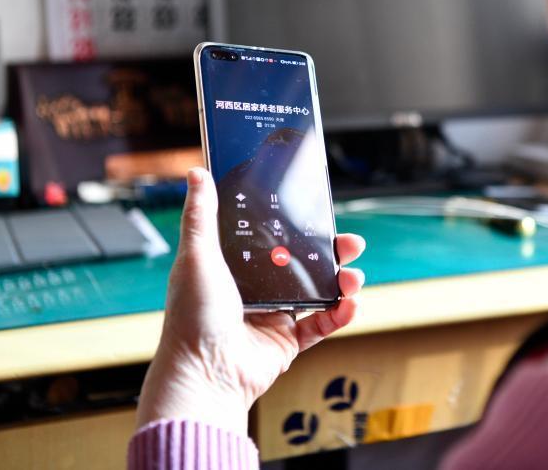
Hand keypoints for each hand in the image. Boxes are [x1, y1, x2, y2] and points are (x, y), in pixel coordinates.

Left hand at [136, 167, 365, 435]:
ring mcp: (273, 315)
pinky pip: (319, 325)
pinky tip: (351, 305)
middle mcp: (255, 289)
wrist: (205, 374)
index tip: (320, 215)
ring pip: (316, 293)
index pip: (273, 239)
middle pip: (301, 263)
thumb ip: (201, 215)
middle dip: (330, 254)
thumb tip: (196, 173)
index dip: (298, 227)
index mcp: (234, 267)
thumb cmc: (192, 317)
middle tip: (351, 243)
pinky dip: (339, 316)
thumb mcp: (196, 256)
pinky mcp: (286, 342)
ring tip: (354, 278)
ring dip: (340, 284)